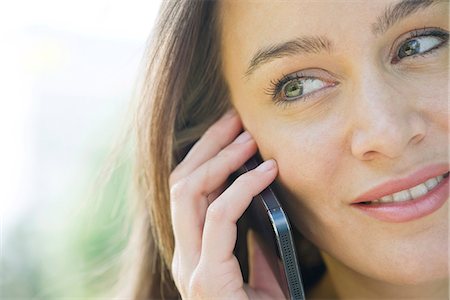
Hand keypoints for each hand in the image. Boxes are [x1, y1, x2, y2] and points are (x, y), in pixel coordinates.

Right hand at [169, 109, 283, 298]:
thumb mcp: (263, 277)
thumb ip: (257, 244)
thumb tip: (265, 207)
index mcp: (194, 253)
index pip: (187, 192)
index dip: (207, 157)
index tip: (234, 132)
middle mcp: (184, 256)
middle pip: (182, 183)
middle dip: (208, 146)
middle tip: (235, 119)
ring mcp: (191, 268)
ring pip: (190, 193)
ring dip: (220, 158)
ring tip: (248, 136)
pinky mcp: (207, 279)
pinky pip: (218, 218)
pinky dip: (242, 188)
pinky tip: (267, 171)